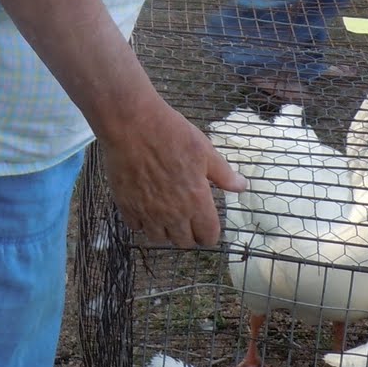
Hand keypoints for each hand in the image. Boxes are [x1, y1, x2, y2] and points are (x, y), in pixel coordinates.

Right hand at [99, 98, 247, 248]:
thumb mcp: (204, 150)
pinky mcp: (126, 205)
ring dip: (165, 231)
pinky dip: (142, 222)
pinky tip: (145, 207)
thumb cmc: (171, 133)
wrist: (132, 124)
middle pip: (184, 242)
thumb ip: (223, 174)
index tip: (207, 225)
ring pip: (159, 239)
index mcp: (196, 200)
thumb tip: (241, 187)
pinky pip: (136, 227)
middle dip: (189, 234)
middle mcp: (173, 213)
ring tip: (166, 215)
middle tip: (187, 219)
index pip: (208, 236)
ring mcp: (147, 212)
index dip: (210, 233)